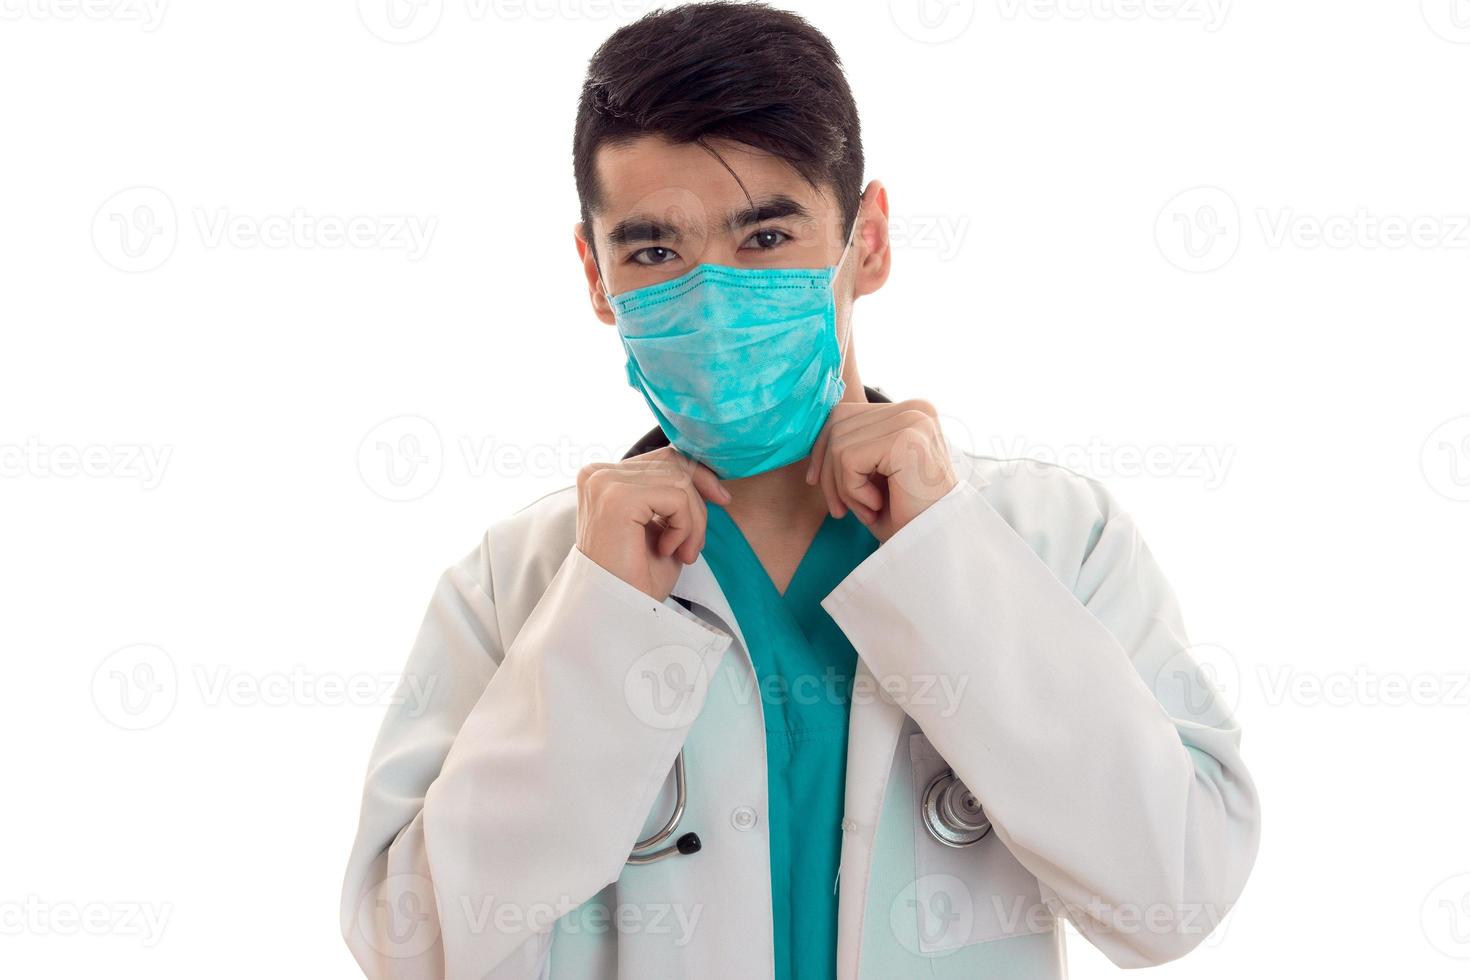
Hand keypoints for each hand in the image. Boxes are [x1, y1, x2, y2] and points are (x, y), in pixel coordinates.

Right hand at [576, 446, 730, 600]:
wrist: (618, 611)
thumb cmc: (637, 576)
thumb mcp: (661, 525)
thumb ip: (673, 494)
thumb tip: (707, 472)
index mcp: (604, 477)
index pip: (662, 458)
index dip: (698, 477)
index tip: (722, 499)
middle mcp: (598, 474)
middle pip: (674, 464)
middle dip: (698, 505)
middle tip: (694, 546)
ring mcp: (606, 483)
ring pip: (680, 481)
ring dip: (693, 522)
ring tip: (683, 553)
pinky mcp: (619, 497)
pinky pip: (677, 497)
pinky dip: (685, 527)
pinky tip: (669, 551)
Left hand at [805, 399, 957, 542]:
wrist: (937, 546)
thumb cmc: (905, 515)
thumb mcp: (871, 474)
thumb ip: (848, 446)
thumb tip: (811, 439)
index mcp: (910, 411)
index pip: (844, 414)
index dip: (822, 451)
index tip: (816, 483)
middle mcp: (915, 409)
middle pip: (837, 425)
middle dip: (828, 473)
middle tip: (841, 510)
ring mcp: (913, 420)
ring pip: (839, 444)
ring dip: (842, 487)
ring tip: (866, 510)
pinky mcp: (905, 439)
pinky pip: (848, 459)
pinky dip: (851, 490)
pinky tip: (875, 506)